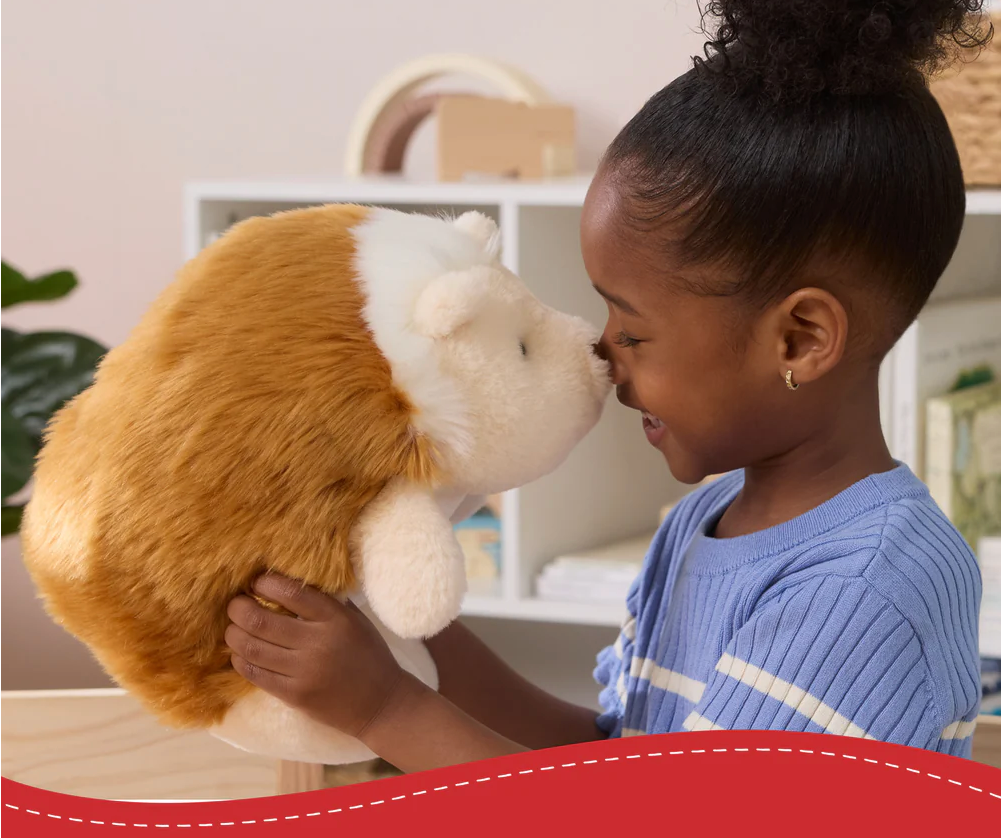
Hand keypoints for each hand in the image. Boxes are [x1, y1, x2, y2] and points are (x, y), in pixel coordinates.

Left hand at [225, 573, 405, 738]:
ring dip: (234, 634)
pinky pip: (256, 674)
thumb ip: (326, 603)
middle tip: (235, 604)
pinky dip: (241, 660)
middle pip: (261, 620)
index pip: (291, 593)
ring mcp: (304, 672)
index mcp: (335, 619)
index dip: (265, 584)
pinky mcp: (294, 695)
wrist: (380, 703)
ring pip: (252, 648)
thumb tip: (290, 582)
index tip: (255, 582)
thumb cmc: (368, 655)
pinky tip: (240, 653)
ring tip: (233, 628)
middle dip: (239, 608)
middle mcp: (318, 643)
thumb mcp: (355, 621)